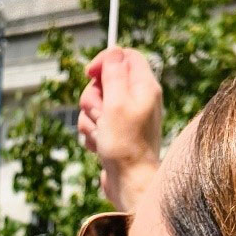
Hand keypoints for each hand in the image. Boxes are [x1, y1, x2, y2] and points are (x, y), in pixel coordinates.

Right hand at [78, 47, 162, 210]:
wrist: (129, 183)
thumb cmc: (126, 145)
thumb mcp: (117, 102)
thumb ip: (114, 73)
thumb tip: (113, 52)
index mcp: (145, 87)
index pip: (125, 56)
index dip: (105, 60)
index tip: (90, 73)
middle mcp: (137, 100)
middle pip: (104, 80)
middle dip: (93, 97)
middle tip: (100, 113)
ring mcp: (125, 118)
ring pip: (95, 104)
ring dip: (90, 119)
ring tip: (101, 135)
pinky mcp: (114, 134)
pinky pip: (94, 124)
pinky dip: (91, 133)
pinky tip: (99, 146)